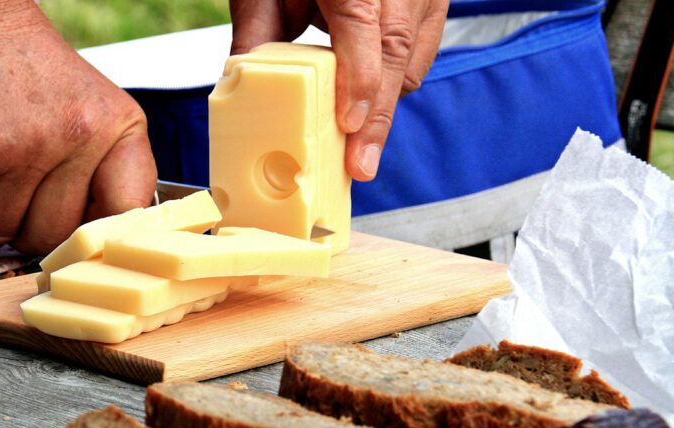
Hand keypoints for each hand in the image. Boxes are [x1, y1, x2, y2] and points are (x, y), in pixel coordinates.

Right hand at [0, 0, 156, 253]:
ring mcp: (30, 146)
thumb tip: (88, 250)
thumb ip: (97, 175)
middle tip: (9, 192)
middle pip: (51, 236)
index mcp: (121, 130)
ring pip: (0, 230)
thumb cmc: (24, 72)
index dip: (93, 236)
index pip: (125, 215)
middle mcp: (82, 138)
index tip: (71, 238)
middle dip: (22, 226)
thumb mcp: (88, 114)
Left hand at [229, 0, 447, 181]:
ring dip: (385, 104)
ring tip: (357, 146)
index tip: (349, 126)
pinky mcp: (432, 0)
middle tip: (359, 166)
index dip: (360, 84)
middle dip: (378, 119)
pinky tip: (368, 102)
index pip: (367, 30)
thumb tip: (240, 84)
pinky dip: (395, 81)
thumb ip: (257, 28)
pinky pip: (419, 52)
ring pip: (411, 61)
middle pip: (395, 55)